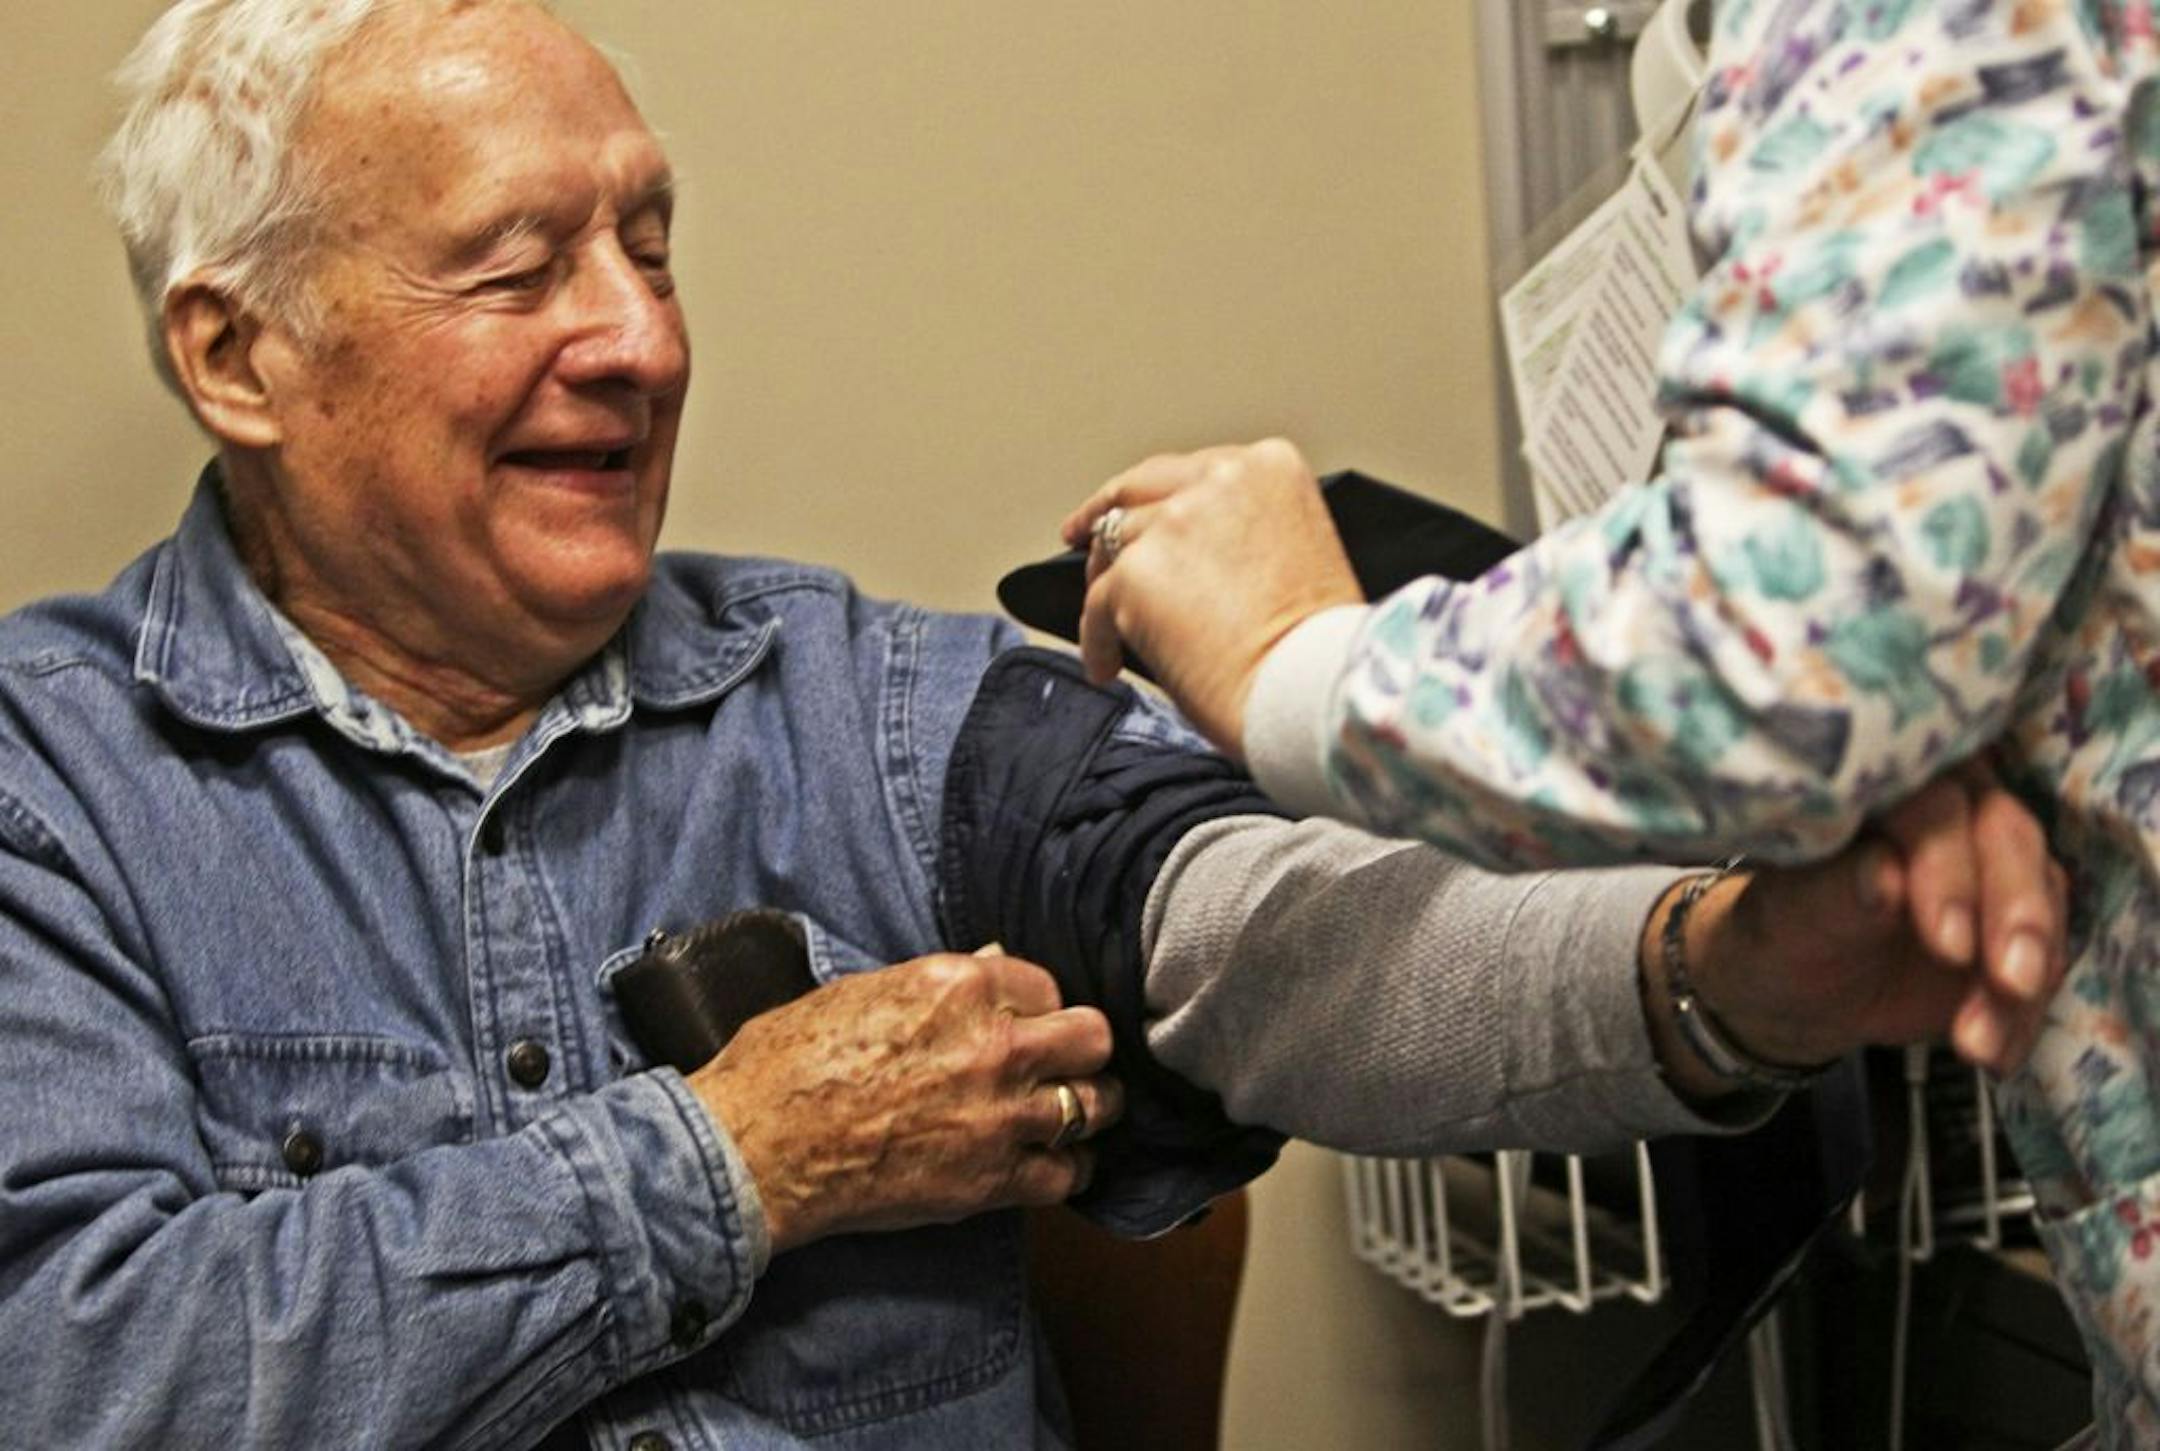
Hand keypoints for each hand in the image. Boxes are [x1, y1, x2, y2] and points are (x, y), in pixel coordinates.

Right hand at [686, 952, 1124, 1253]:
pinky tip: (1050, 1165)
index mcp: (958, 985)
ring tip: (1070, 1114)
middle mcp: (994, 1045)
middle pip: (1092, 1037)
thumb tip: (990, 966)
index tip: (1023, 1023)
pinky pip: (1068, 1175)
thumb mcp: (860, 991)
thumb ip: (937, 985)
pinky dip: (1065, 1171)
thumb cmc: (788, 1063)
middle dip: (1081, 1048)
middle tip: (1063, 1064)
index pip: (1046, 983)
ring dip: (1087, 1108)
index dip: (1035, 1006)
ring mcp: (999, 1116)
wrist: (756, 1147)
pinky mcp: (992, 1181)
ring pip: (1097, 1105)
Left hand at [1059, 438, 1362, 755]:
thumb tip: (1195, 561)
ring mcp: (1172, 523)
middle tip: (1081, 536)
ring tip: (1106, 625)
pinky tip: (1107, 664)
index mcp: (1269, 468)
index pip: (1193, 471)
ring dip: (1105, 585)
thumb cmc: (1319, 646)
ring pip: (1113, 545)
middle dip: (1105, 513)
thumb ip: (1248, 533)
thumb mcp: (1301, 554)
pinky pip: (1095, 606)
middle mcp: (1220, 481)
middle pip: (1139, 490)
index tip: (1139, 508)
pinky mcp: (1135, 574)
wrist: (1312, 689)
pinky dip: (1096, 638)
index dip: (1158, 496)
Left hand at [1646, 769, 2068, 1094]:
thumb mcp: (1788, 917)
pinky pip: (2044, 957)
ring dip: (2026, 975)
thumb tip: (1885, 873)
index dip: (1948, 869)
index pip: (1933, 804)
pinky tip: (1992, 1053)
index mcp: (1882, 785)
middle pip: (2009, 838)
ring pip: (2041, 896)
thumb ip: (1836, 890)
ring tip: (1980, 1042)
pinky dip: (2025, 1011)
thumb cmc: (1779, 931)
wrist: (1793, 986)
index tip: (1947, 943)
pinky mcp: (2013, 920)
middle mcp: (1947, 806)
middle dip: (2016, 914)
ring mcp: (1988, 861)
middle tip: (2007, 983)